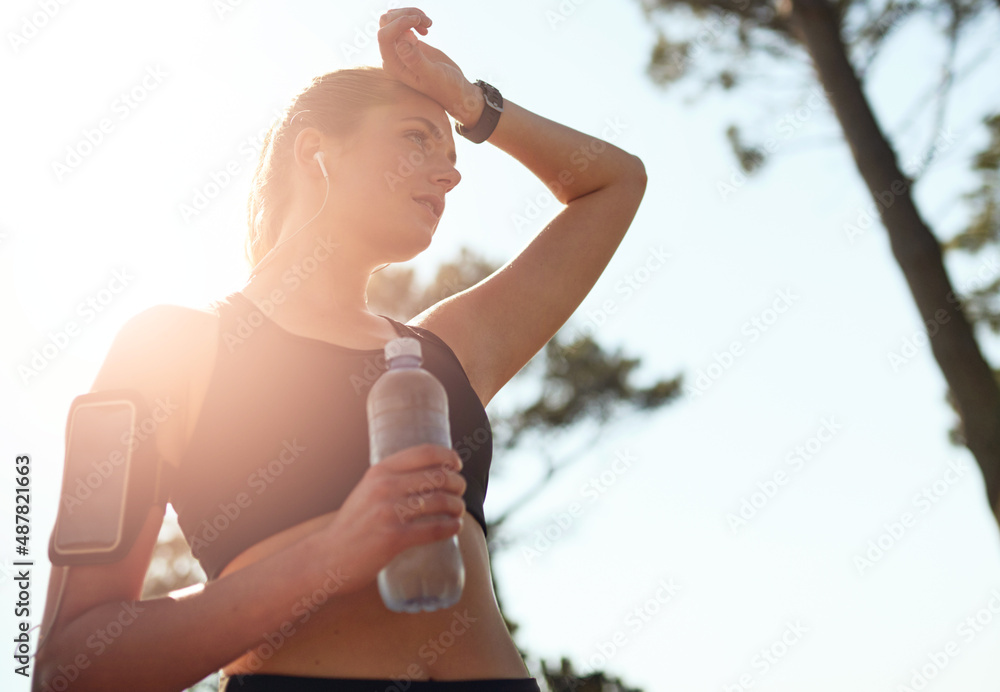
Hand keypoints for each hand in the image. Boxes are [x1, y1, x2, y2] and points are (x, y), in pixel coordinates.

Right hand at [317, 443, 466, 588]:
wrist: (327, 557)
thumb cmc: (353, 525)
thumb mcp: (366, 490)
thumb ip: (391, 480)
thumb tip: (430, 473)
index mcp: (379, 471)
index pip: (424, 452)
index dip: (447, 456)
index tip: (456, 464)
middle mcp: (385, 487)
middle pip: (438, 477)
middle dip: (457, 484)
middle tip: (460, 492)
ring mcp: (389, 512)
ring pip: (440, 502)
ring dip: (457, 506)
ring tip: (458, 511)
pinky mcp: (394, 538)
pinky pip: (434, 529)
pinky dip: (451, 527)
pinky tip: (455, 528)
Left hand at [377, 8, 483, 126]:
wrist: (454, 89)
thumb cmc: (445, 87)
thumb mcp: (433, 75)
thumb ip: (416, 62)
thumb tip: (401, 44)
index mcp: (394, 66)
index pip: (384, 37)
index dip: (398, 22)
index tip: (418, 20)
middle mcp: (393, 56)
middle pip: (386, 23)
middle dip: (405, 15)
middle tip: (425, 20)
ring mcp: (400, 48)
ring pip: (393, 19)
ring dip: (410, 14)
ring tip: (428, 23)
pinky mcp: (410, 42)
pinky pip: (403, 22)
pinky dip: (414, 18)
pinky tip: (427, 28)